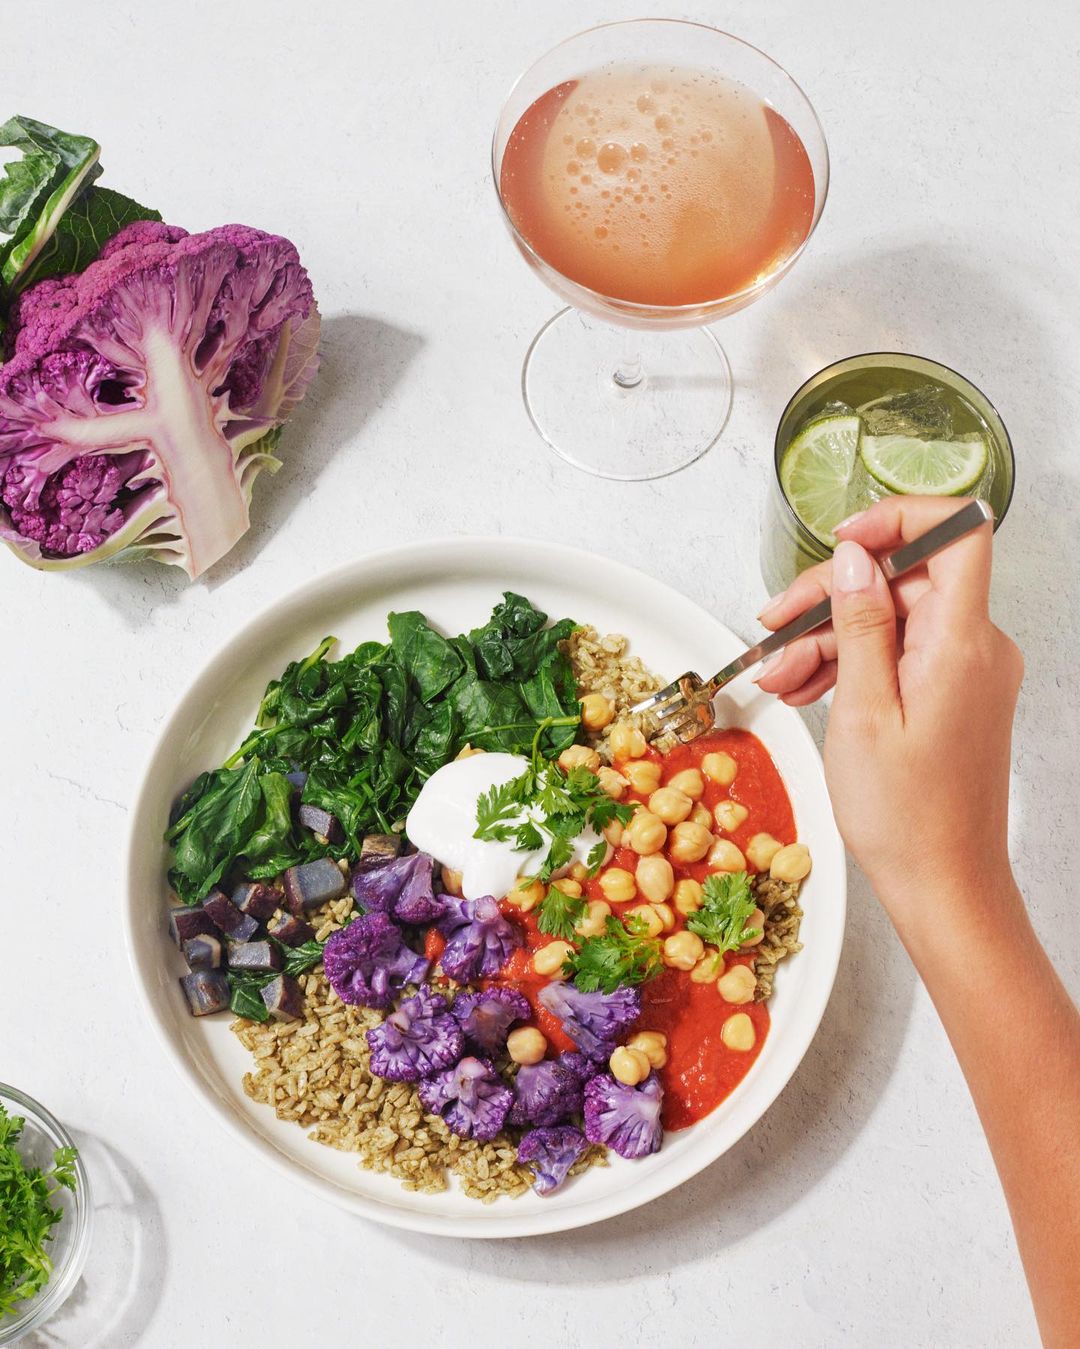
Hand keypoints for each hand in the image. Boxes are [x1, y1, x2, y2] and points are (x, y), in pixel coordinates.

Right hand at [756, 497, 1023, 922]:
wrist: (944, 882)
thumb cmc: (907, 816)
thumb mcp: (863, 712)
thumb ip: (861, 624)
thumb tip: (858, 558)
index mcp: (962, 643)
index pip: (959, 534)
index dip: (900, 518)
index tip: (844, 538)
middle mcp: (975, 647)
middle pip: (903, 578)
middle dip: (831, 596)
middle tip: (774, 626)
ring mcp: (965, 669)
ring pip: (891, 617)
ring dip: (828, 636)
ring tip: (776, 674)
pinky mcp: (952, 691)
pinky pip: (897, 652)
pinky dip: (849, 662)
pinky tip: (803, 686)